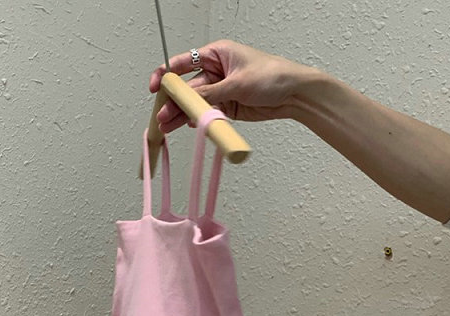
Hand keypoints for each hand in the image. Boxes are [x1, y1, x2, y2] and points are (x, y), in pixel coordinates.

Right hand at [148, 39, 320, 133]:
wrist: (293, 95)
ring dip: (182, 115)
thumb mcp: (238, 83)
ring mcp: (219, 91)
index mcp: (216, 54)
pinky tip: (189, 126)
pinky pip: (206, 115)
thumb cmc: (273, 76)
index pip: (183, 63)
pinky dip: (198, 122)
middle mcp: (215, 72)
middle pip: (187, 88)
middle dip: (174, 102)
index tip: (156, 87)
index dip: (167, 74)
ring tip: (168, 127)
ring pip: (194, 104)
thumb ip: (212, 94)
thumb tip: (191, 103)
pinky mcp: (225, 108)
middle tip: (163, 116)